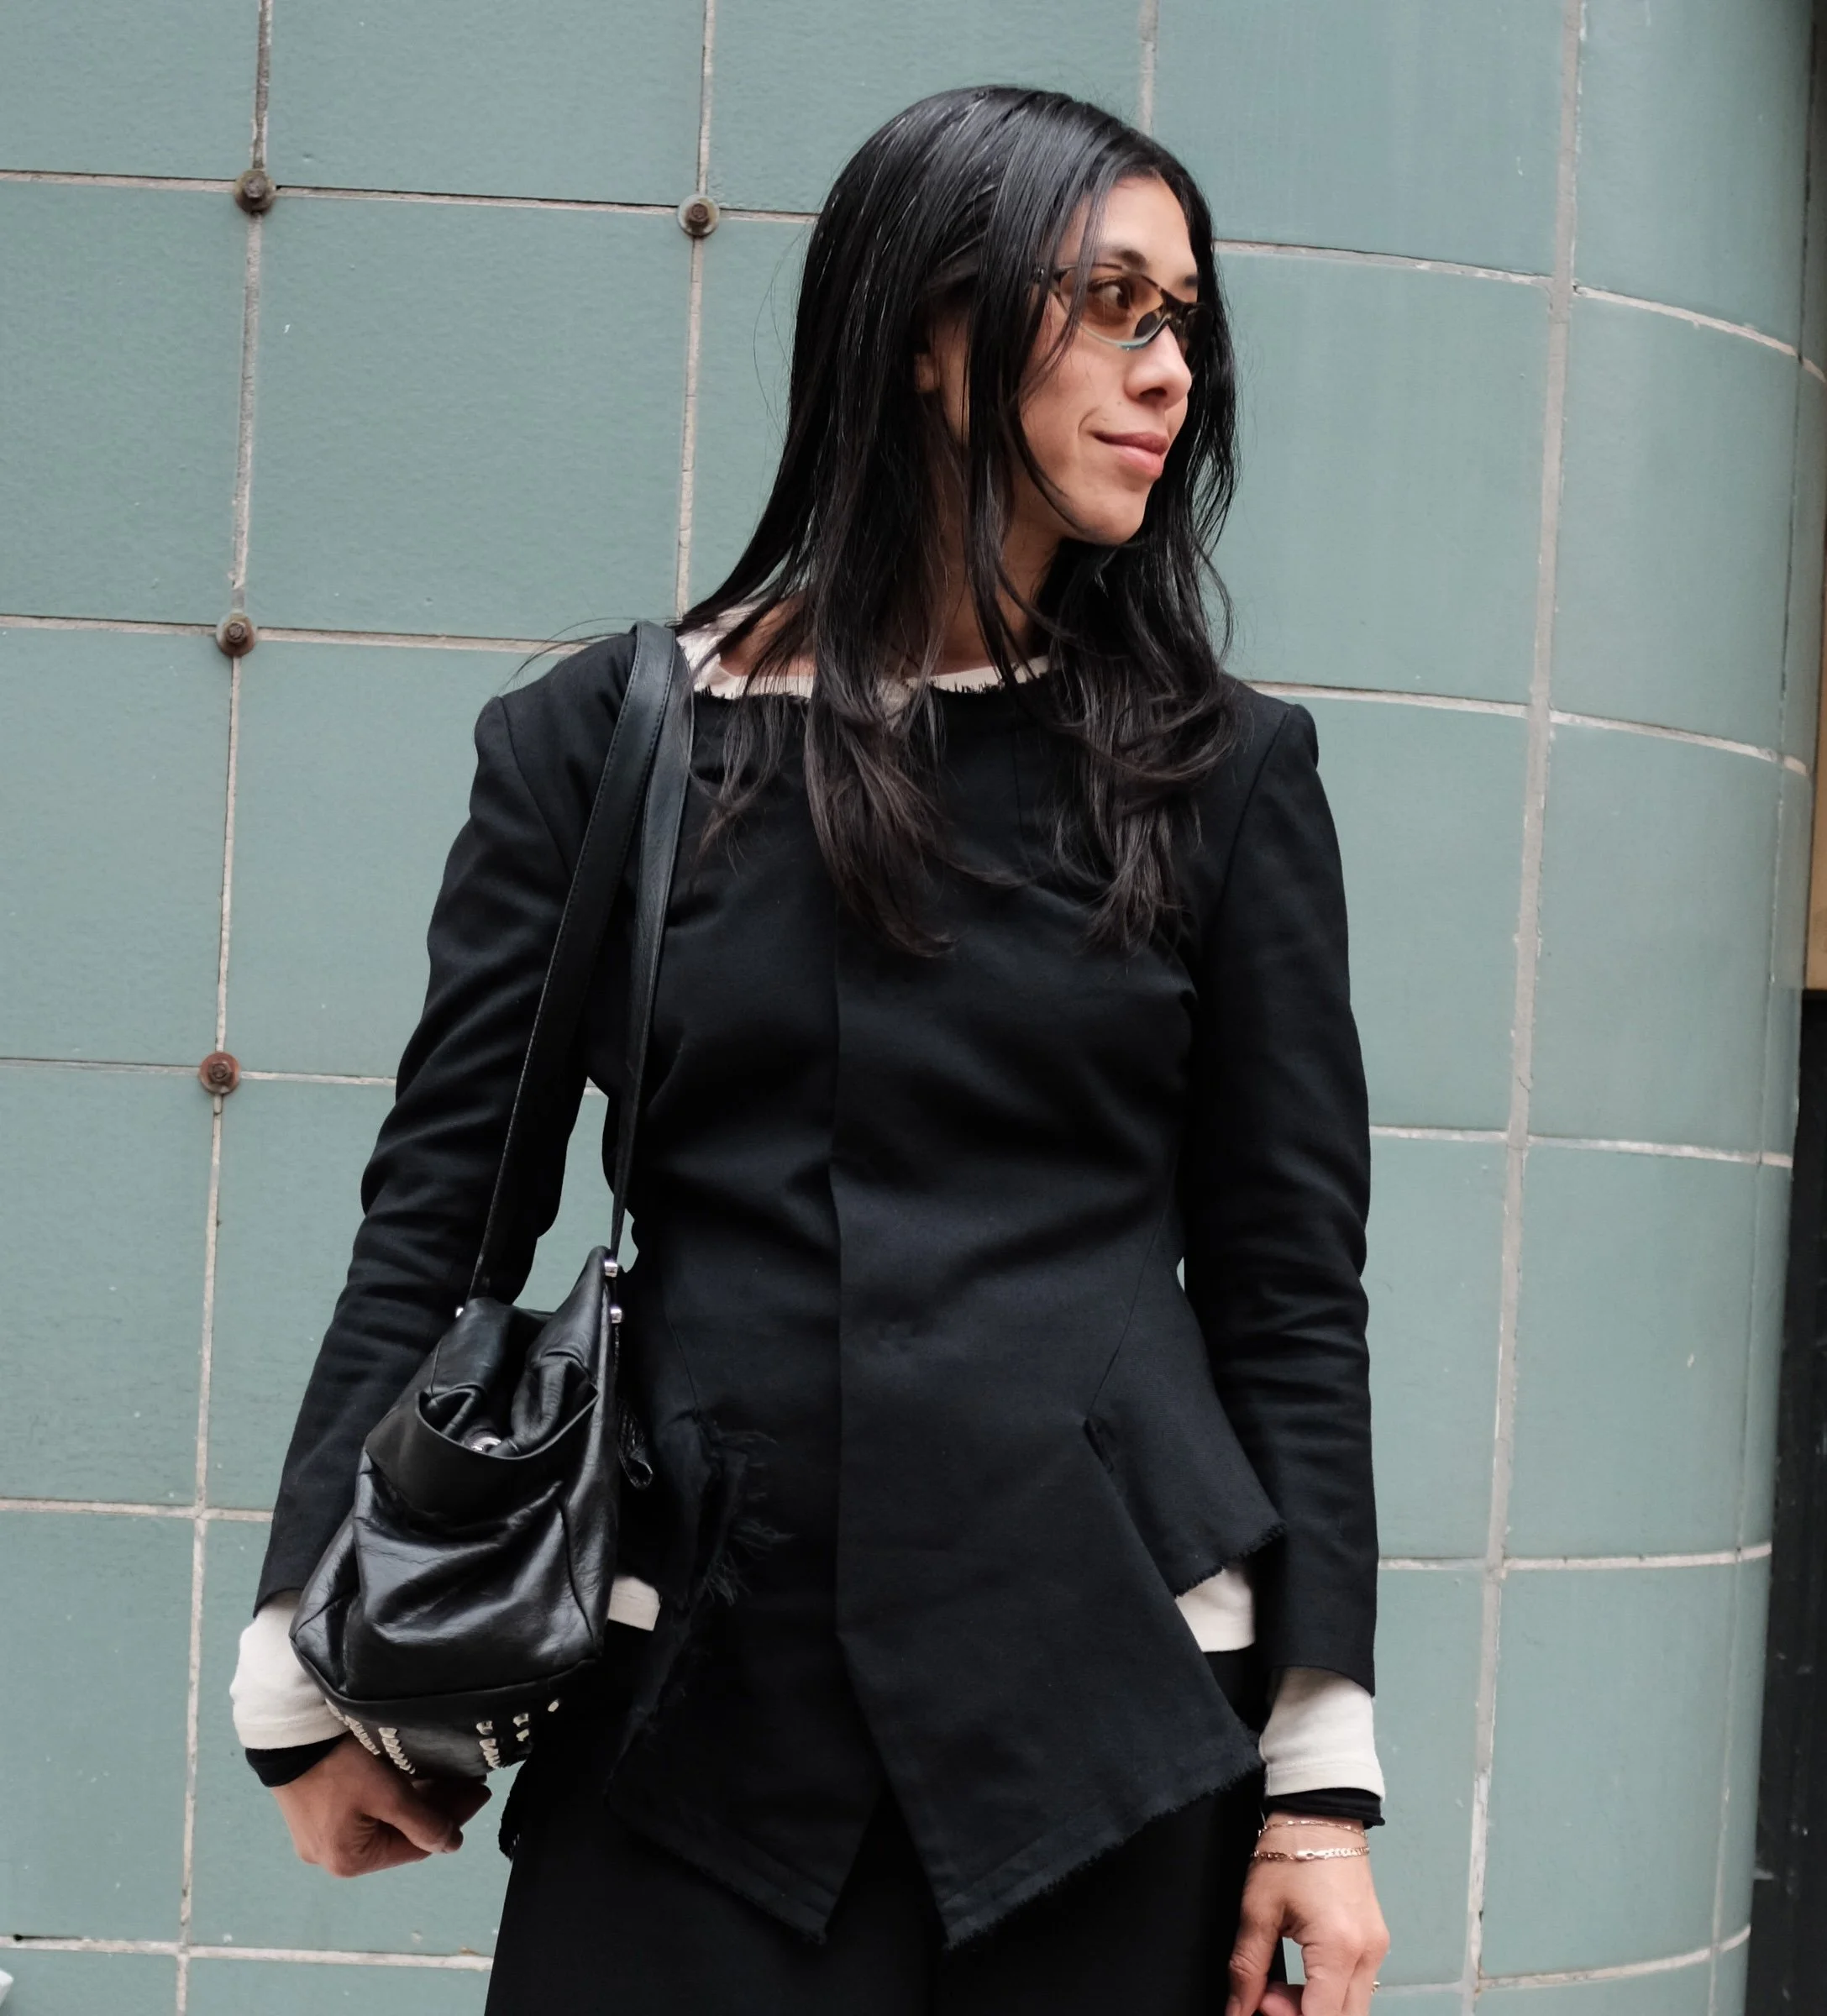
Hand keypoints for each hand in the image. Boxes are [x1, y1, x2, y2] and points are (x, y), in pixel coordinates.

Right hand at [271, 1735, 491, 1876]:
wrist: (287, 1734)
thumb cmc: (339, 1766)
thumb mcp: (388, 1794)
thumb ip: (424, 1822)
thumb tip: (452, 1846)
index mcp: (349, 1862)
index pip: (416, 1847)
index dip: (453, 1820)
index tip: (480, 1792)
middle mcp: (333, 1856)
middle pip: (400, 1833)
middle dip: (437, 1806)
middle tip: (470, 1778)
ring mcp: (322, 1834)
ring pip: (384, 1820)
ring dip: (417, 1798)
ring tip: (449, 1772)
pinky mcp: (316, 1811)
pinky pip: (366, 1810)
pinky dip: (393, 1795)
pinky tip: (417, 1773)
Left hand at [1225, 1819, 1389, 2015]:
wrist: (1320, 1811)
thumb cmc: (1287, 1851)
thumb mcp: (1257, 1909)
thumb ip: (1247, 1969)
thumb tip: (1237, 2012)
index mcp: (1339, 1947)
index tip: (1259, 2002)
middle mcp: (1367, 1955)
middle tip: (1265, 1995)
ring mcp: (1377, 1949)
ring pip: (1351, 2009)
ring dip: (1314, 2009)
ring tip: (1278, 1984)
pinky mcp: (1375, 1942)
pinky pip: (1355, 1988)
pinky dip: (1327, 1994)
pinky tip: (1300, 1976)